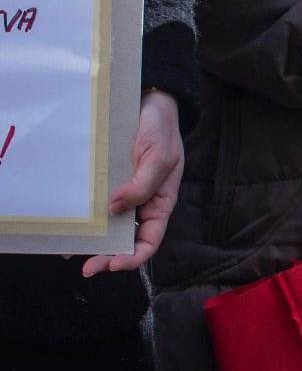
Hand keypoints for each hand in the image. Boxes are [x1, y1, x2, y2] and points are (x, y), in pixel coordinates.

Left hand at [83, 90, 183, 276]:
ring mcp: (123, 193)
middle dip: (108, 256)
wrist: (149, 103)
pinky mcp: (108, 183)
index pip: (150, 239)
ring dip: (92, 242)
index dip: (134, 257)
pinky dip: (85, 219)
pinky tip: (70, 227)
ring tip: (70, 251)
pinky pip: (96, 205)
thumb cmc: (161, 130)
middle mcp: (141, 203)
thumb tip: (116, 208)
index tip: (113, 264)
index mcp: (160, 202)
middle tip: (87, 266)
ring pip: (109, 226)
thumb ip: (142, 185)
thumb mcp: (159, 157)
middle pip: (126, 239)